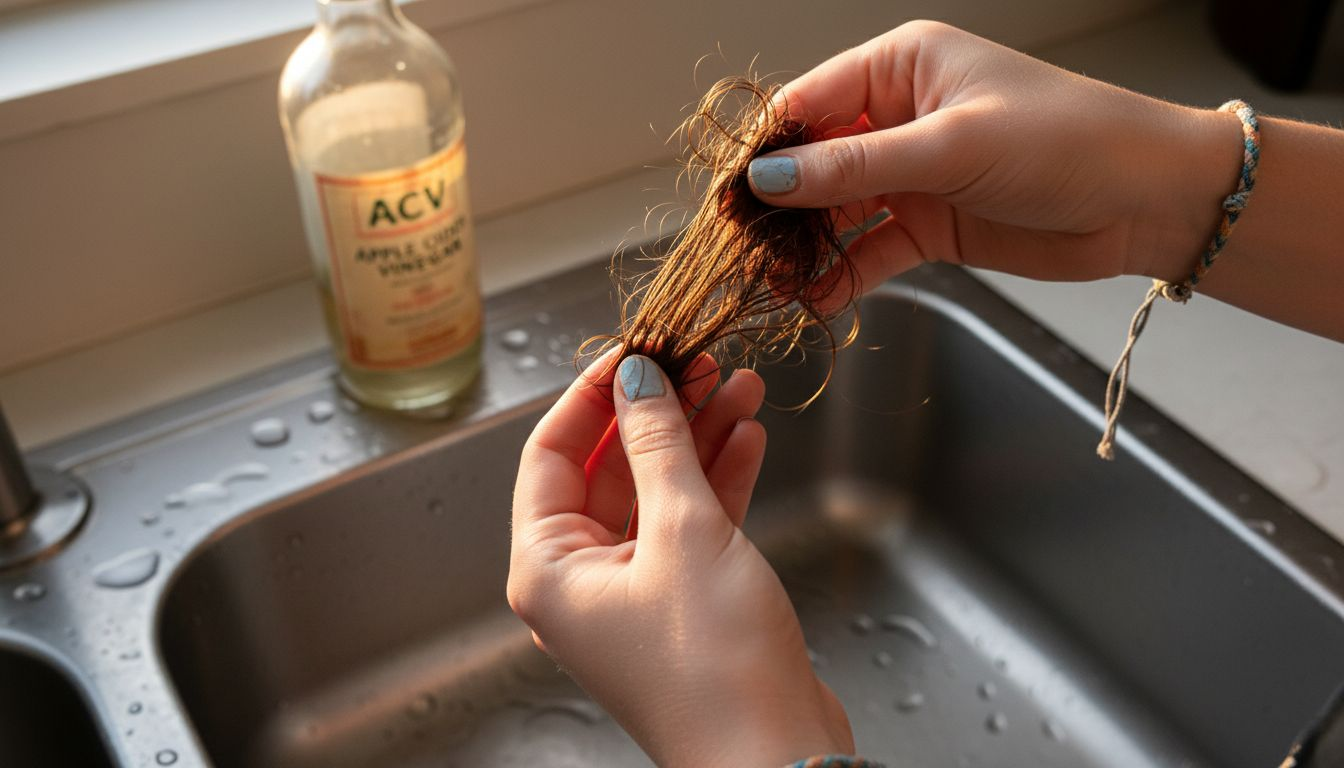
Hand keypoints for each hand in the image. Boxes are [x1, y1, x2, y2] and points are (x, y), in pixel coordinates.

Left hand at [507, 351, 853, 766]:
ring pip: (657, 491)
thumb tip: (638, 380)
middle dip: (658, 412)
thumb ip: (658, 444)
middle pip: (609, 469)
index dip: (591, 395)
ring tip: (740, 386)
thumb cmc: (714, 663)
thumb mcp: (684, 530)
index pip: (551, 455)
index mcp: (548, 568)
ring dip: (697, 438)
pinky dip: (718, 480)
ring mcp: (633, 592)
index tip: (633, 350)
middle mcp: (580, 580)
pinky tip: (748, 438)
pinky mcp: (683, 601)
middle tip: (699, 362)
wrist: (776, 756)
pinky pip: (690, 523)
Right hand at [748, 21, 1244, 304]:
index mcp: (900, 67)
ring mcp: (913, 174)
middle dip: (777, 204)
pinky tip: (813, 301)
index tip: (727, 195)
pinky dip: (843, 275)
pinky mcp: (930, 225)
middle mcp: (898, 116)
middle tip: (739, 248)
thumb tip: (766, 179)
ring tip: (768, 281)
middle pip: (813, 159)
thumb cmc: (1065, 140)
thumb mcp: (952, 146)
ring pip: (836, 210)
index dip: (765, 148)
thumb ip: (855, 167)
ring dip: (804, 245)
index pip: (808, 102)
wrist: (1149, 200)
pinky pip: (870, 250)